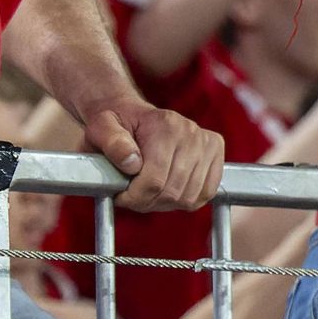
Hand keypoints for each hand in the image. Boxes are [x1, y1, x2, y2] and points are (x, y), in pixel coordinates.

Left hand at [83, 98, 224, 214]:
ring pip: (189, 197)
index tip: (121, 195)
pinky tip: (169, 191)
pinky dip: (187, 200)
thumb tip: (131, 163)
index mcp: (165, 124)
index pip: (154, 180)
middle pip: (172, 191)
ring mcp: (206, 142)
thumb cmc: (116, 125)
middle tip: (133, 197)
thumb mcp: (102, 128)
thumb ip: (112, 143)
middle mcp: (190, 132)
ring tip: (149, 193)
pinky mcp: (215, 152)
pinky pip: (206, 193)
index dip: (134, 197)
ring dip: (166, 203)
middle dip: (148, 202)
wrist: (133, 115)